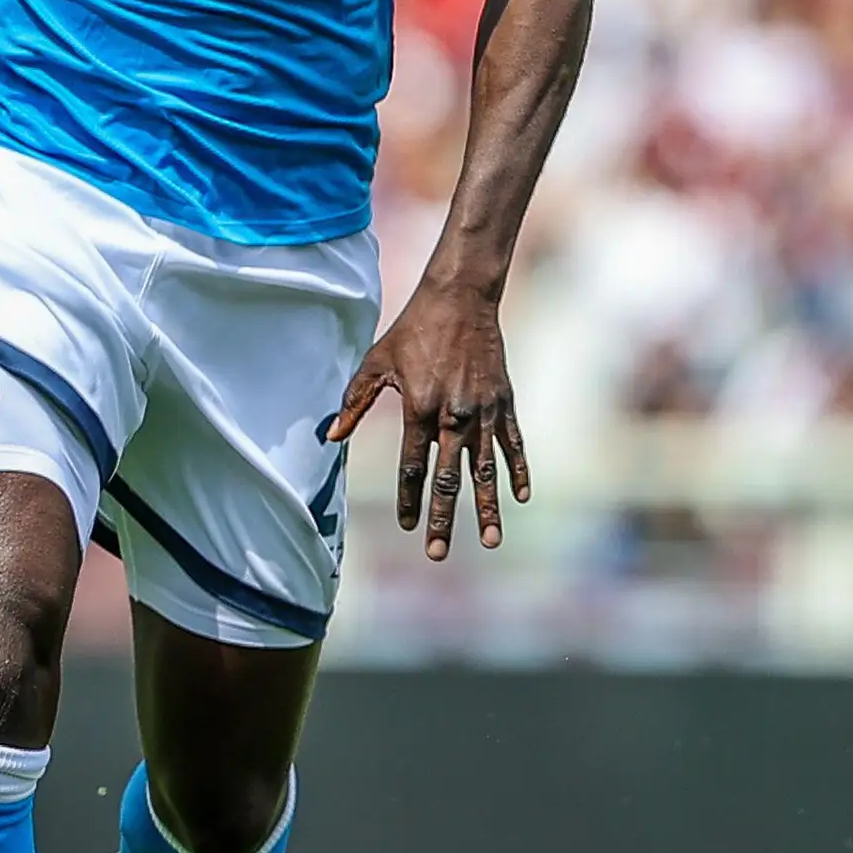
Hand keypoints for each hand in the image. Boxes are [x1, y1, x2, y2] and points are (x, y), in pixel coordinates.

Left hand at [323, 277, 529, 560]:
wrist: (461, 299)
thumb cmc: (413, 330)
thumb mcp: (376, 362)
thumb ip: (354, 402)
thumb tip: (331, 437)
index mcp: (419, 410)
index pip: (412, 468)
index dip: (409, 500)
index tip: (408, 527)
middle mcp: (453, 417)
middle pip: (447, 479)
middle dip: (442, 519)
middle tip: (438, 553)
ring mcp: (483, 412)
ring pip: (485, 471)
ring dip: (487, 508)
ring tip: (489, 540)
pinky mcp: (503, 402)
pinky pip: (512, 445)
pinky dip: (517, 471)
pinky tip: (521, 498)